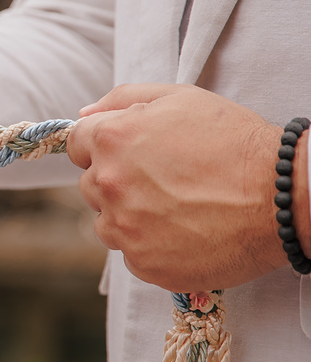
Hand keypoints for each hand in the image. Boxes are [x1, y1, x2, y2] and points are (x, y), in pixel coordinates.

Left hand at [67, 83, 305, 291]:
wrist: (283, 196)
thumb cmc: (235, 141)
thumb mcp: (179, 97)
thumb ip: (121, 100)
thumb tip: (84, 114)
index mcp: (112, 139)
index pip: (77, 144)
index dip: (103, 146)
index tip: (129, 153)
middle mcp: (109, 184)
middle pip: (91, 185)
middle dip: (117, 180)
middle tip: (165, 180)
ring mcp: (124, 228)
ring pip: (107, 223)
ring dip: (130, 216)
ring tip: (178, 207)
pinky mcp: (144, 264)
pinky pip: (132, 254)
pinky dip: (152, 246)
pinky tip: (185, 232)